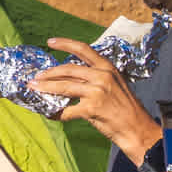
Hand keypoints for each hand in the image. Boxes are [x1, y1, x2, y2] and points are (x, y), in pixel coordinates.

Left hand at [31, 43, 160, 157]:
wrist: (137, 129)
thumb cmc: (125, 108)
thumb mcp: (114, 85)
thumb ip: (95, 78)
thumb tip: (69, 77)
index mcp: (107, 67)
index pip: (83, 49)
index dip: (65, 43)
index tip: (50, 42)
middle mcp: (102, 76)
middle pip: (68, 69)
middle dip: (49, 73)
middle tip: (36, 77)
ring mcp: (97, 92)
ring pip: (64, 87)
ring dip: (46, 88)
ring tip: (34, 88)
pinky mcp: (92, 108)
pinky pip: (67, 110)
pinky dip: (56, 113)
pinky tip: (50, 114)